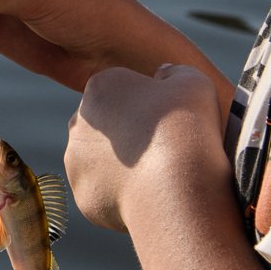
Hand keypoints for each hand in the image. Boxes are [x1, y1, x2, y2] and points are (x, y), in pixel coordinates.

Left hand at [64, 64, 228, 231]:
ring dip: (122, 165)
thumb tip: (164, 75)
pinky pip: (104, 193)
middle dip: (128, 133)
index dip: (149, 105)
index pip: (123, 91)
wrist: (175, 187)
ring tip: (159, 175)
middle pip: (107, 125)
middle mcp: (78, 123)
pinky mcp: (85, 197)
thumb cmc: (185, 128)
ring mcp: (77, 163)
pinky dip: (123, 194)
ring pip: (100, 161)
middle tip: (165, 147)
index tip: (171, 120)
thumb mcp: (193, 82)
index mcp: (101, 88)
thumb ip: (174, 72)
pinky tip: (149, 195)